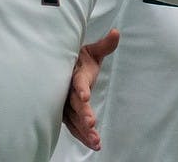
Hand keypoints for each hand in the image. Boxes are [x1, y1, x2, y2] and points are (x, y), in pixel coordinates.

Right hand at [63, 28, 120, 150]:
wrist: (60, 67)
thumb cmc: (79, 60)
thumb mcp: (92, 51)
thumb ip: (105, 45)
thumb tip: (117, 33)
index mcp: (74, 73)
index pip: (77, 81)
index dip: (81, 88)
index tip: (85, 96)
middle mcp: (66, 90)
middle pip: (74, 103)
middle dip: (83, 114)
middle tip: (92, 124)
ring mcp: (64, 104)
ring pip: (73, 118)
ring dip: (84, 131)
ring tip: (96, 141)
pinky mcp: (65, 114)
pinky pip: (73, 127)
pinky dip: (82, 136)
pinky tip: (94, 145)